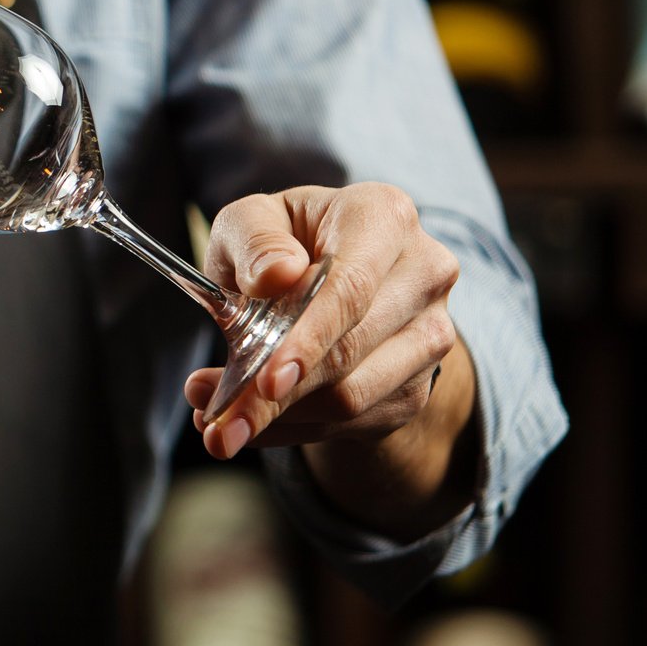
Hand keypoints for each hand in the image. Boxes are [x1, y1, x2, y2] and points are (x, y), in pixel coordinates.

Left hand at [184, 183, 460, 462]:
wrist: (326, 279)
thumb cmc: (281, 243)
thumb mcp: (250, 222)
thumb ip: (254, 241)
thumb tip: (276, 275)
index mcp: (383, 217)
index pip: (351, 288)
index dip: (309, 338)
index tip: (266, 380)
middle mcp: (423, 274)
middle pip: (349, 350)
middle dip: (275, 395)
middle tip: (214, 426)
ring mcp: (432, 334)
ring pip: (353, 397)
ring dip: (280, 419)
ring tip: (220, 426)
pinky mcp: (420, 383)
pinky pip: (354, 422)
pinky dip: (296, 429)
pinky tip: (258, 423)